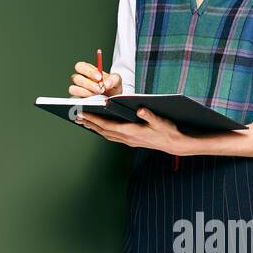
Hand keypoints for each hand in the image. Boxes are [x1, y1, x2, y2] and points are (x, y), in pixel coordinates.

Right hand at [69, 48, 122, 97]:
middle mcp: (81, 79)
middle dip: (89, 84)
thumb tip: (106, 83)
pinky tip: (93, 100)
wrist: (113, 99)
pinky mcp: (78, 99)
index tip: (99, 77)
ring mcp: (78, 90)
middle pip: (76, 78)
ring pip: (74, 89)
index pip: (80, 66)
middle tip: (100, 89)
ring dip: (86, 92)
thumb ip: (113, 79)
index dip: (88, 71)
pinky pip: (76, 99)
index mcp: (87, 70)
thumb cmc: (112, 87)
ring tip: (97, 95)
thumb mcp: (116, 80)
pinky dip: (85, 99)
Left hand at [75, 104, 190, 155]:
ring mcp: (129, 141)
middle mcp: (128, 138)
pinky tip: (100, 128)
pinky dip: (104, 131)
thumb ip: (149, 114)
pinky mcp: (132, 141)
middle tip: (77, 117)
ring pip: (107, 135)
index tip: (83, 115)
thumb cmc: (168, 131)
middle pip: (104, 131)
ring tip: (84, 122)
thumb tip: (140, 109)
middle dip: (90, 124)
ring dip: (95, 128)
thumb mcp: (161, 121)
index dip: (94, 120)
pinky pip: (113, 136)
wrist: (175, 143)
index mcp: (132, 132)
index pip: (108, 125)